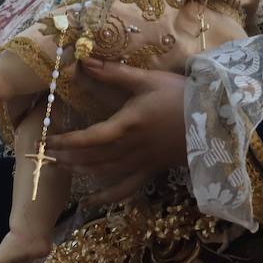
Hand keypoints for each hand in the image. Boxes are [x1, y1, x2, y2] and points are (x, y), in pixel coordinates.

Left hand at [45, 58, 186, 204]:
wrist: (217, 119)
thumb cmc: (181, 95)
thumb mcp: (147, 79)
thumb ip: (114, 72)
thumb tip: (83, 61)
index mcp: (128, 124)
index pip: (91, 137)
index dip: (68, 141)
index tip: (49, 139)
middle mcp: (132, 147)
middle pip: (93, 158)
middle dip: (67, 157)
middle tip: (45, 156)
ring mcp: (142, 162)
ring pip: (105, 173)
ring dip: (81, 171)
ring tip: (61, 168)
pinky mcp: (152, 170)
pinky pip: (126, 188)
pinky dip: (107, 196)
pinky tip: (91, 201)